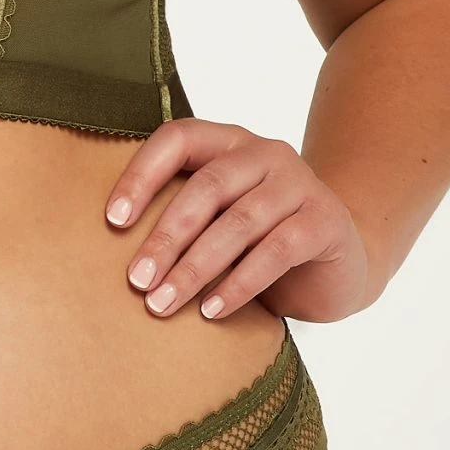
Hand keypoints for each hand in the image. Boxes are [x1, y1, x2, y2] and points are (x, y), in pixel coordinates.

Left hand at [105, 120, 371, 325]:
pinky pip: (277, 250)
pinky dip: (240, 283)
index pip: (178, 139)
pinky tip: (212, 310)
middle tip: (136, 280)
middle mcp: (265, 154)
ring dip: (196, 267)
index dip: (142, 174)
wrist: (340, 262)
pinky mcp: (324, 221)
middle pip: (207, 186)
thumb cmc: (260, 242)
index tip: (112, 221)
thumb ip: (181, 218)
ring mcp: (300, 184)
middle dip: (166, 236)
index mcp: (229, 142)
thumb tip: (110, 255)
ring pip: (240, 222)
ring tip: (164, 303)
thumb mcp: (218, 222)